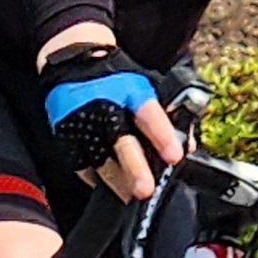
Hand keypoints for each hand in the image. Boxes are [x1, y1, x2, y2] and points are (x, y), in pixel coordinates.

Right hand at [39, 32, 180, 201]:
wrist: (77, 62)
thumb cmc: (117, 79)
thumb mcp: (145, 88)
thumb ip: (167, 116)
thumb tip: (188, 146)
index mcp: (132, 92)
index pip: (150, 116)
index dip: (163, 137)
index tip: (175, 156)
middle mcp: (107, 109)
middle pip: (122, 143)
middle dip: (135, 168)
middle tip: (145, 189)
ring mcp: (85, 124)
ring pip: (101, 160)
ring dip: (117, 181)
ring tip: (130, 196)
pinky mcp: (69, 136)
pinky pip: (82, 164)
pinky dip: (96, 177)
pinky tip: (110, 185)